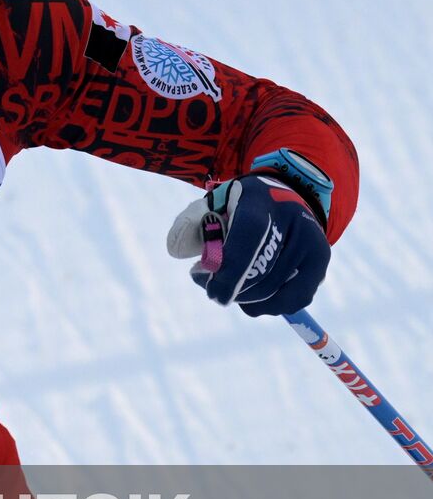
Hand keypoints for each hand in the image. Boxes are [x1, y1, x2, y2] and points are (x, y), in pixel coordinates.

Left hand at [167, 173, 329, 316]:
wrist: (284, 194)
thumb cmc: (239, 206)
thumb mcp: (211, 205)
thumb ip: (191, 226)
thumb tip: (178, 252)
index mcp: (260, 202)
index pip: (249, 239)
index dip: (230, 271)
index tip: (213, 293)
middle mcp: (293, 222)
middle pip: (262, 273)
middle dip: (232, 288)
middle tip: (211, 286)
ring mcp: (312, 243)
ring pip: (275, 291)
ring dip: (245, 298)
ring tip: (229, 285)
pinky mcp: (320, 262)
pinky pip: (293, 300)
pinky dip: (267, 305)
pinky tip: (250, 295)